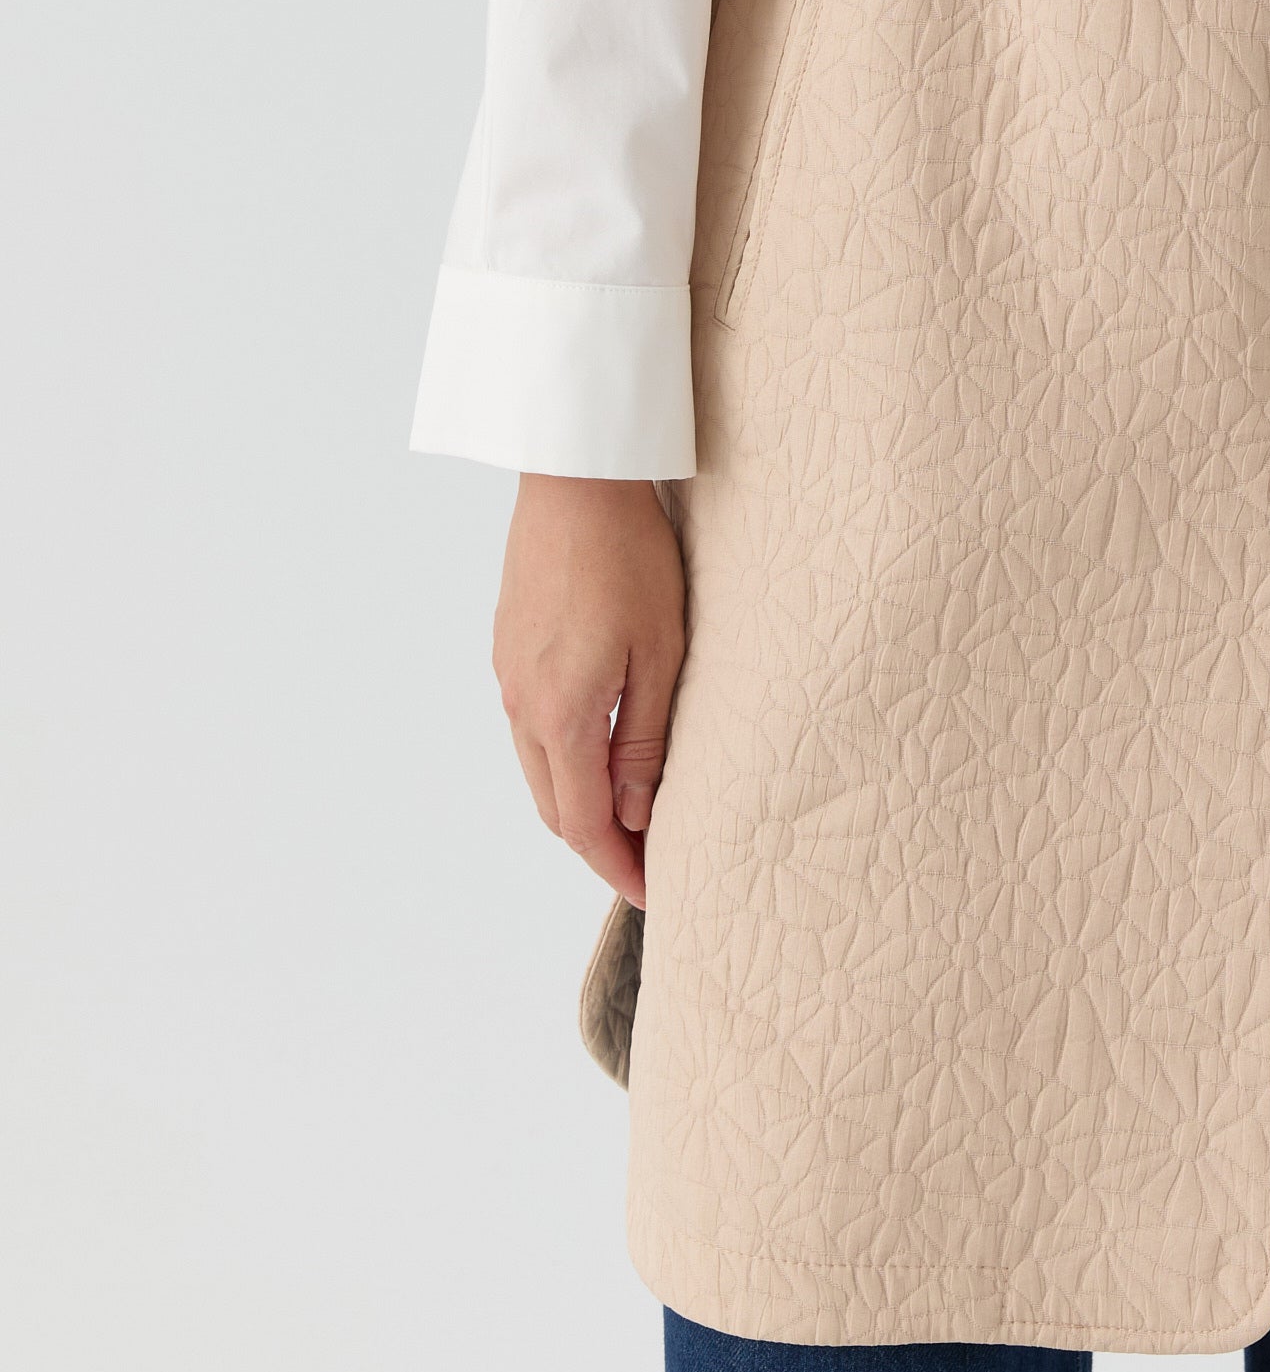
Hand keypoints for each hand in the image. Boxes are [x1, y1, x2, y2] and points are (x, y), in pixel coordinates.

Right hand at [493, 475, 686, 906]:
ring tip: (629, 812)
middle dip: (597, 842)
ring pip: (538, 767)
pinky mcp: (507, 646)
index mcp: (560, 714)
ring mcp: (508, 674)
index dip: (617, 866)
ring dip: (578, 799)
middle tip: (647, 861)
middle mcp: (521, 704)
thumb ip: (644, 739)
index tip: (652, 893)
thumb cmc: (629, 556)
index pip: (583, 822)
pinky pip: (530, 726)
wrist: (574, 478)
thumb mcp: (660, 651)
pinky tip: (596, 748)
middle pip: (553, 805)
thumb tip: (638, 813)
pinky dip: (561, 756)